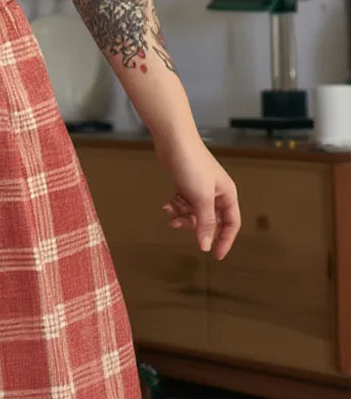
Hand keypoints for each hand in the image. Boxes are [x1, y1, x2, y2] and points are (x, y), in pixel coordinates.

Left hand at [155, 133, 240, 259]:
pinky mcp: (187, 187)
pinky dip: (176, 207)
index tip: (215, 256)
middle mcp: (216, 194)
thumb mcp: (201, 199)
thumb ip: (205, 224)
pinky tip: (167, 203)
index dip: (225, 240)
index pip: (231, 224)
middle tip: (178, 225)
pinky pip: (184, 206)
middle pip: (210, 222)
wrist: (174, 142)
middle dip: (194, 226)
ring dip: (182, 216)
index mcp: (227, 195)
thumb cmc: (192, 165)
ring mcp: (201, 191)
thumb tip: (206, 246)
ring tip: (170, 210)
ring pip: (194, 215)